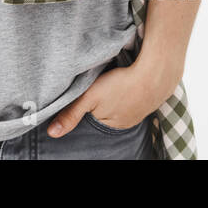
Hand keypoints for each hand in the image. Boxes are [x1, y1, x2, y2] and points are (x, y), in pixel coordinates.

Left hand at [44, 54, 180, 137]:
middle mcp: (125, 123)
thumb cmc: (121, 84)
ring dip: (115, 97)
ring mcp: (139, 111)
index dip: (86, 107)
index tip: (85, 96)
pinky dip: (127, 92)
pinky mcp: (147, 98)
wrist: (155, 73)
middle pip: (106, 114)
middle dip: (101, 104)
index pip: (91, 119)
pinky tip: (125, 83)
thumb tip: (52, 134)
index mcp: (110, 125)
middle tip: (100, 88)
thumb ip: (71, 114)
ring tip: (113, 85)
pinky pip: (133, 98)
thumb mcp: (90, 97)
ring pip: (119, 105)